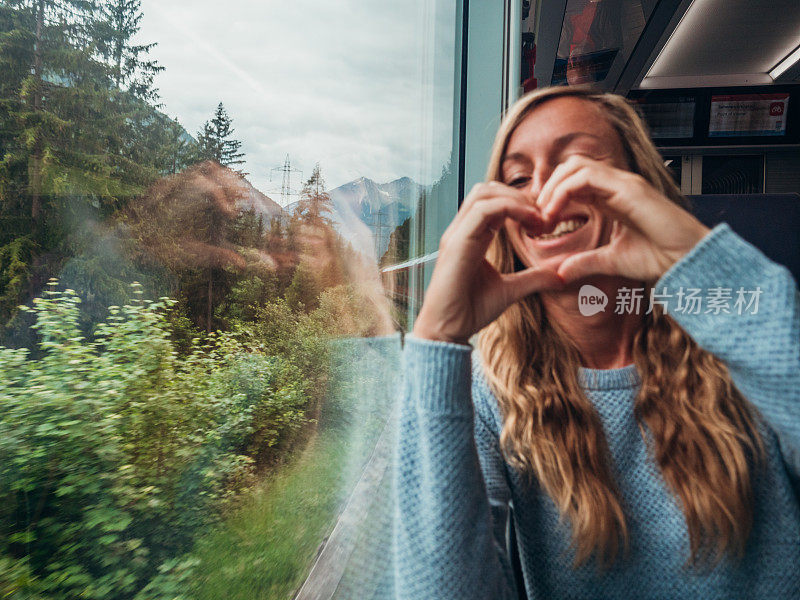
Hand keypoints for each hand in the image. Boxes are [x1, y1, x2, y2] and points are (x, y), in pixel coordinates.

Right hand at [412, 182, 564, 344]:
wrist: (447, 330)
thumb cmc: (471, 310)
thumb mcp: (510, 290)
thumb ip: (533, 279)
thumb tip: (560, 276)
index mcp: (471, 237)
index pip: (492, 201)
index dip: (520, 203)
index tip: (544, 222)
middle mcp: (461, 231)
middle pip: (487, 190)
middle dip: (519, 196)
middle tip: (543, 216)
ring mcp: (457, 234)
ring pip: (484, 194)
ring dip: (516, 200)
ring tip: (538, 219)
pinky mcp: (456, 243)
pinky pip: (482, 211)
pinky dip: (509, 209)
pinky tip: (529, 224)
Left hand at [535, 155, 710, 282]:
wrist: (687, 261)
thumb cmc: (659, 258)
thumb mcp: (611, 261)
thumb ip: (585, 262)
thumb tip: (559, 273)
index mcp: (612, 198)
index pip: (574, 182)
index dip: (552, 197)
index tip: (540, 223)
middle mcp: (616, 186)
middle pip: (571, 167)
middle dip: (548, 188)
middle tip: (537, 216)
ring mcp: (624, 183)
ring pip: (575, 167)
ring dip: (553, 188)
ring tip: (544, 215)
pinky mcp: (629, 188)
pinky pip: (587, 177)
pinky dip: (564, 191)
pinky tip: (555, 214)